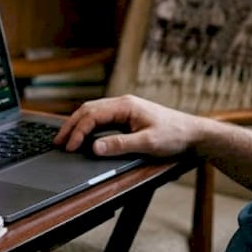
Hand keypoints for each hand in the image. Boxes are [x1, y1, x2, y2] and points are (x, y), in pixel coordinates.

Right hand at [55, 95, 202, 158]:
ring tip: (65, 139)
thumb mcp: (148, 143)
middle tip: (58, 142)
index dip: (78, 131)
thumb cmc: (174, 135)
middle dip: (71, 126)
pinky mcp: (128, 116)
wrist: (193, 133)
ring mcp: (125, 109)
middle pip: (88, 110)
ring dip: (78, 125)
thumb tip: (94, 147)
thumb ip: (120, 145)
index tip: (69, 146)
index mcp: (126, 105)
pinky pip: (102, 117)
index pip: (93, 115)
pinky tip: (84, 135)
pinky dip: (88, 125)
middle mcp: (123, 103)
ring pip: (93, 112)